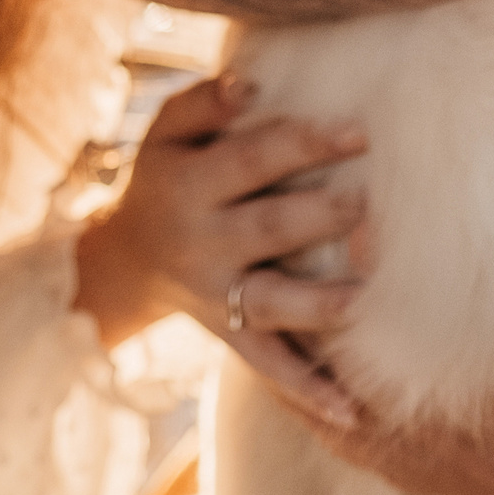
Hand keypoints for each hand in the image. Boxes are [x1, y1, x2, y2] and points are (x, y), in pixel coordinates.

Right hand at [74, 74, 367, 425]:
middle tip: (368, 205)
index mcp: (189, 185)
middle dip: (319, 217)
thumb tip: (248, 83)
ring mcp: (219, 297)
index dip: (303, 143)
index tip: (360, 130)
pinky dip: (309, 392)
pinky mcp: (232, 336)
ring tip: (365, 298)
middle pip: (267, 229)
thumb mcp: (165, 133)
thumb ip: (202, 102)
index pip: (252, 160)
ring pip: (274, 304)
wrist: (125, 261)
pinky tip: (352, 411)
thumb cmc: (164, 176)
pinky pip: (270, 367)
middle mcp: (204, 243)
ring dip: (321, 303)